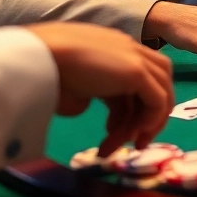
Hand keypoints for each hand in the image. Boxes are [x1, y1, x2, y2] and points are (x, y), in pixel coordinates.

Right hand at [24, 22, 173, 156]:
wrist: (36, 55)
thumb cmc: (41, 72)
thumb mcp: (65, 86)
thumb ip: (80, 94)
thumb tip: (85, 105)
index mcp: (111, 51)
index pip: (134, 81)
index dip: (130, 109)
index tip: (113, 132)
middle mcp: (127, 50)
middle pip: (154, 84)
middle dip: (147, 116)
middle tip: (135, 143)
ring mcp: (134, 56)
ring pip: (159, 92)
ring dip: (147, 123)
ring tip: (131, 146)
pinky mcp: (136, 70)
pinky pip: (158, 99)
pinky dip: (151, 119)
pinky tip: (133, 136)